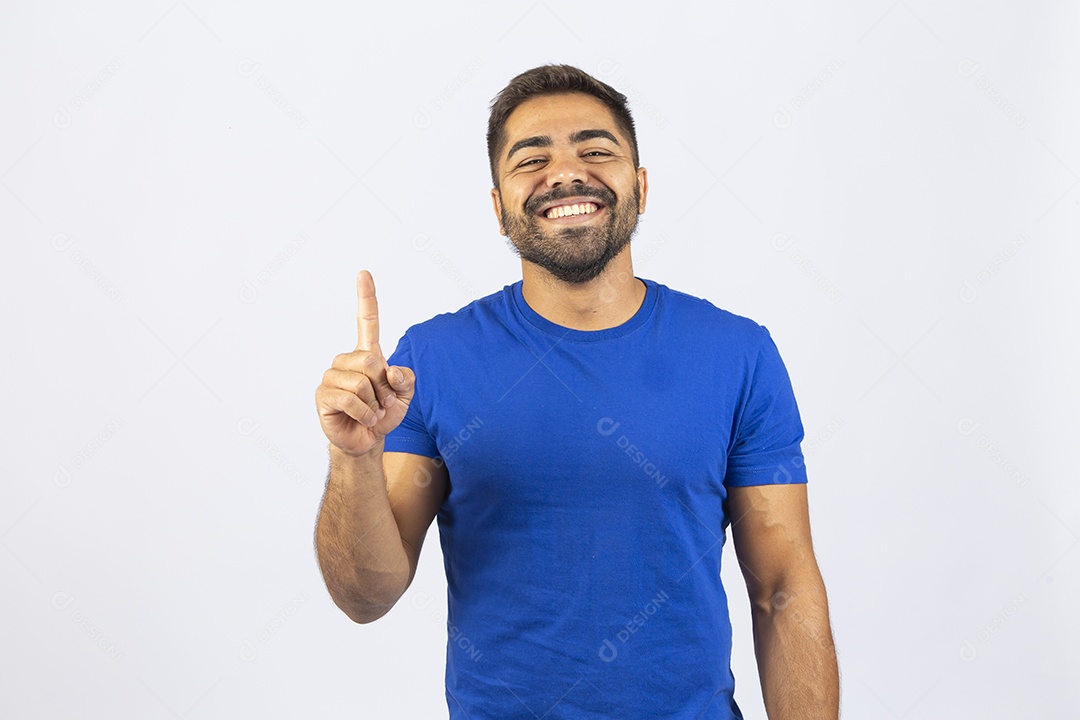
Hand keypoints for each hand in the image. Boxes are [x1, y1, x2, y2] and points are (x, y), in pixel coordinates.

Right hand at [315, 270, 415, 456]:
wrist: (367, 441)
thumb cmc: (384, 414)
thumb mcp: (406, 396)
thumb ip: (407, 379)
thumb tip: (390, 371)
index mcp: (367, 354)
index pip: (367, 321)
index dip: (366, 297)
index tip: (363, 273)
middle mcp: (346, 360)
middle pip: (372, 361)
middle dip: (385, 387)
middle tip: (382, 402)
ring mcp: (332, 376)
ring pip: (362, 382)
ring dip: (375, 403)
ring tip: (371, 412)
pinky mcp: (323, 395)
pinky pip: (352, 399)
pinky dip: (365, 413)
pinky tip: (364, 419)